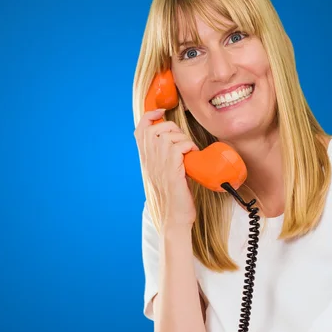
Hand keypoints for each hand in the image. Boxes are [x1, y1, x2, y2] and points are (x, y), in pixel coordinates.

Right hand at [134, 109, 198, 229]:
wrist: (175, 219)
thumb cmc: (174, 197)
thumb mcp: (164, 172)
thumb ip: (164, 157)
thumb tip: (175, 141)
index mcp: (146, 159)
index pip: (139, 129)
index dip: (150, 116)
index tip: (161, 112)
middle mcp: (149, 160)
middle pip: (154, 128)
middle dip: (172, 128)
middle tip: (182, 142)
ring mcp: (158, 165)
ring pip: (168, 135)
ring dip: (183, 139)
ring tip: (189, 152)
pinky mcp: (171, 171)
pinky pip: (179, 147)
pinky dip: (188, 147)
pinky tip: (192, 157)